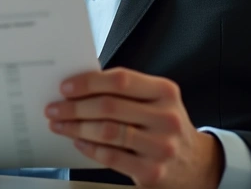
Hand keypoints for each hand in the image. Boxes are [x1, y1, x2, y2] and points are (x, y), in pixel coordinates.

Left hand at [45, 67, 223, 188]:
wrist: (196, 164)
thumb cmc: (164, 126)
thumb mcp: (156, 101)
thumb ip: (126, 91)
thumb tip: (80, 86)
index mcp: (165, 92)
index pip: (121, 79)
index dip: (89, 82)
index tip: (66, 87)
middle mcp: (166, 117)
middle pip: (110, 106)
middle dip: (74, 107)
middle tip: (54, 108)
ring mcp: (161, 146)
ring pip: (108, 131)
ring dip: (76, 127)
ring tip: (60, 124)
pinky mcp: (153, 171)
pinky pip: (111, 156)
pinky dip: (89, 147)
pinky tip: (78, 141)